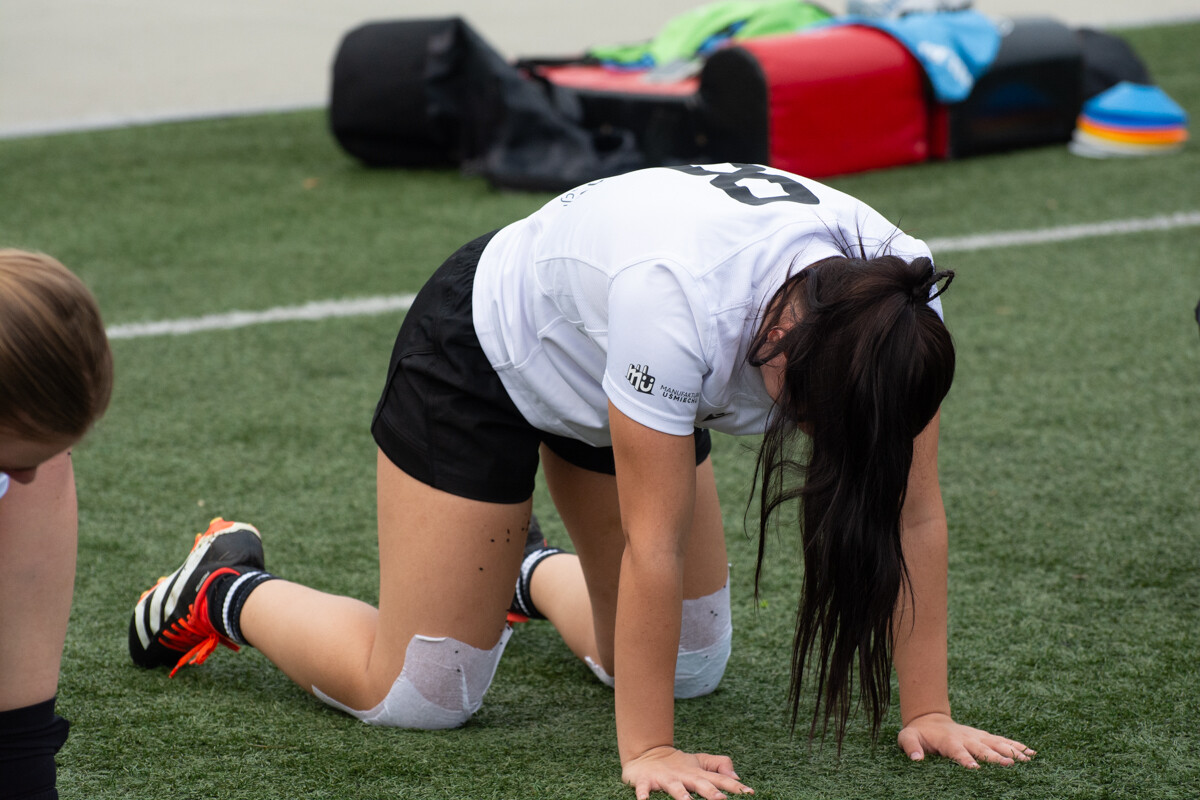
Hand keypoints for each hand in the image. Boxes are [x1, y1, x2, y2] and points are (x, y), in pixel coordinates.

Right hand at [622, 746, 753, 799]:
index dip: (734, 786)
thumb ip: (719, 766)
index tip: (749, 792)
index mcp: (697, 773)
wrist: (646, 753)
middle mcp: (683, 776)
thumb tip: (736, 777)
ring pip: (674, 788)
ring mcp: (665, 778)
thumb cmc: (677, 763)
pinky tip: (644, 799)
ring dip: (681, 796)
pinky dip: (643, 793)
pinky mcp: (646, 780)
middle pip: (699, 784)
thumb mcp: (699, 763)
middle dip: (710, 793)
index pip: (719, 779)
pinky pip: (644, 788)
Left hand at [898, 712, 1035, 767]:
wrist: (929, 719)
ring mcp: (977, 736)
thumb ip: (910, 747)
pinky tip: (1031, 753)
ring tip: (1027, 760)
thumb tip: (916, 759)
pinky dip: (1016, 745)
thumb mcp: (907, 737)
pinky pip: (1002, 740)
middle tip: (1010, 765)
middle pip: (982, 748)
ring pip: (996, 743)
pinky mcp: (984, 736)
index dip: (966, 759)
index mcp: (948, 741)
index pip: (957, 751)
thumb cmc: (918, 733)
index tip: (975, 768)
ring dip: (1011, 751)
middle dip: (995, 756)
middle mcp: (966, 737)